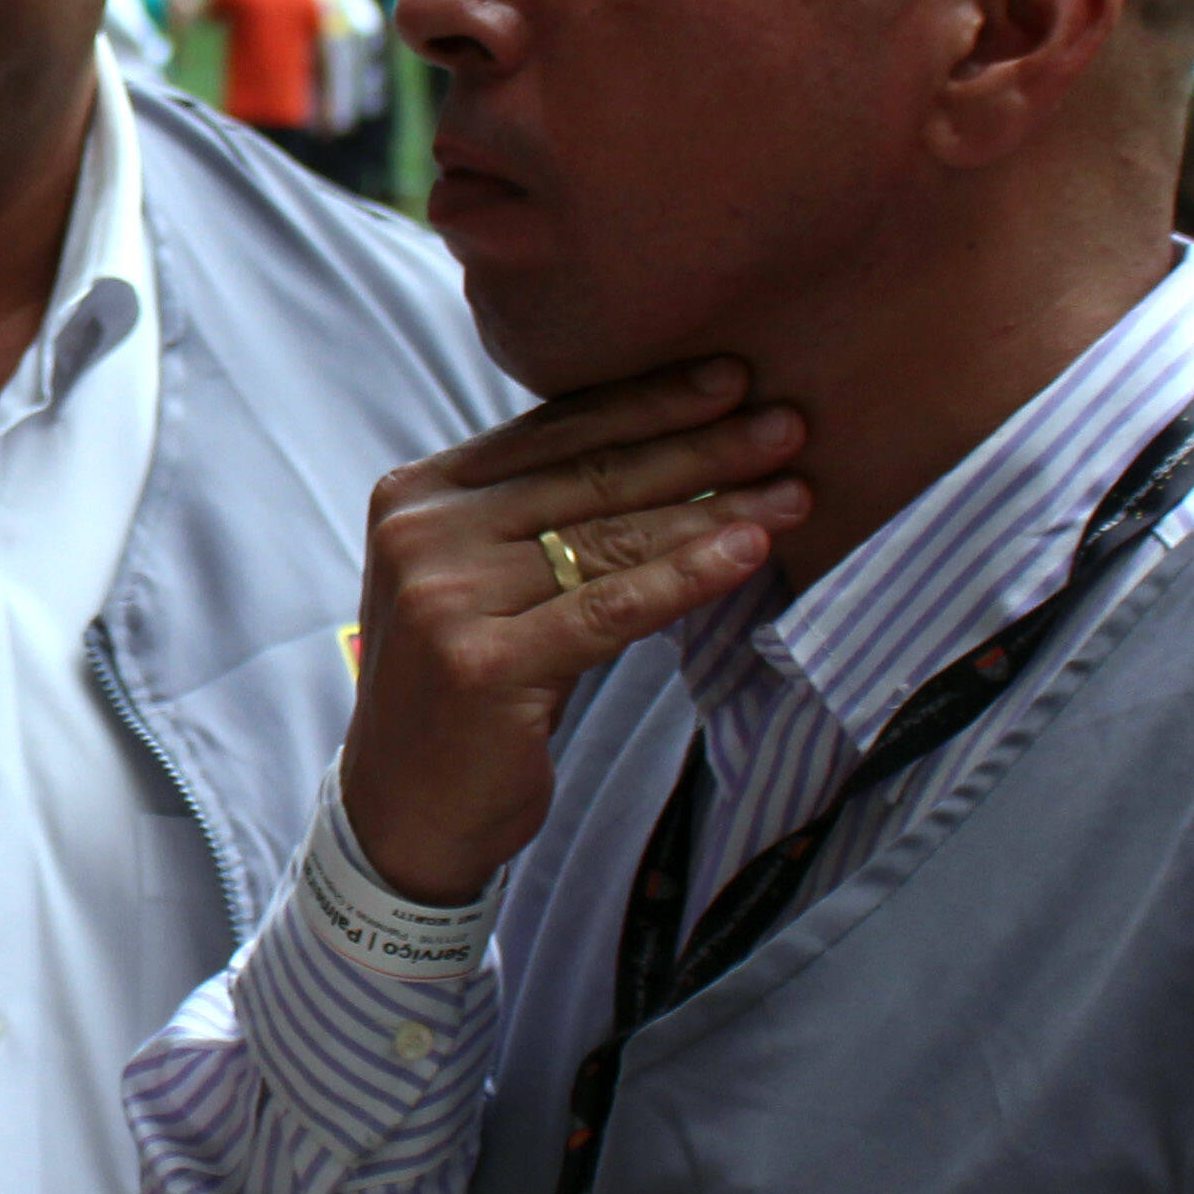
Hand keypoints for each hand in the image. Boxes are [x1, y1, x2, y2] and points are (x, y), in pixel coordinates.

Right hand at [336, 361, 807, 903]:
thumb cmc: (465, 690)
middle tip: (789, 423)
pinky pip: (610, 606)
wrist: (401, 813)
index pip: (553, 430)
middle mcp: (422, 533)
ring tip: (793, 491)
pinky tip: (749, 549)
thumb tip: (667, 444)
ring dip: (715, 508)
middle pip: (589, 474)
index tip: (731, 379)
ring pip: (609, 537)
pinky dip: (689, 575)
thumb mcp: (480, 580)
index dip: (649, 401)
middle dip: (701, 446)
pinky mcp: (483, 664)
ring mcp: (443, 597)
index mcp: (416, 494)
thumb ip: (535, 514)